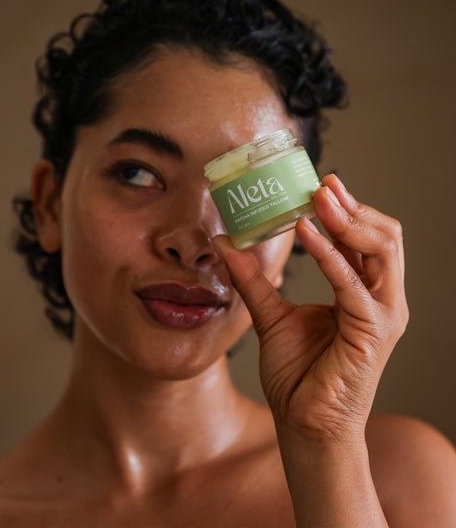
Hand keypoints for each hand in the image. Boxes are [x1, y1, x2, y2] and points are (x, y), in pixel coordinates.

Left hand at [214, 174, 408, 443]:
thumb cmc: (298, 377)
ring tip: (316, 200)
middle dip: (353, 206)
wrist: (304, 427)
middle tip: (322, 184)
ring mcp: (383, 314)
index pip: (367, 238)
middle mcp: (382, 299)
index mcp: (364, 293)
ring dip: (348, 220)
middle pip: (384, 236)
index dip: (347, 208)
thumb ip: (253, 278)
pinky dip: (329, 253)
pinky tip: (305, 234)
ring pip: (383, 249)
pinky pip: (353, 282)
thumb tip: (226, 242)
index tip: (321, 183)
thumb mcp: (270, 316)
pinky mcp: (373, 331)